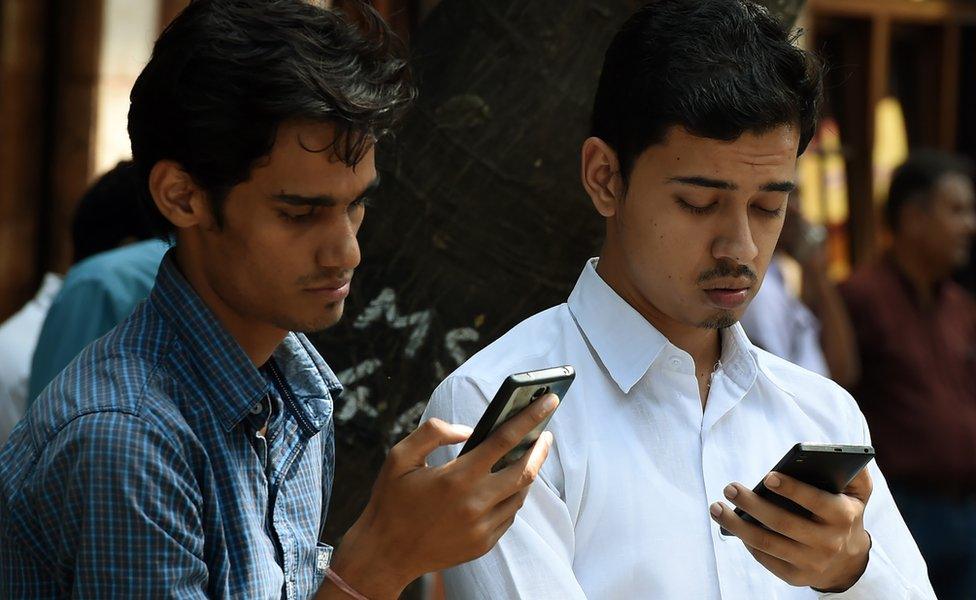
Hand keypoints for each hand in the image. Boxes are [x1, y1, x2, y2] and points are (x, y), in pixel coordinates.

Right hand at [322, 394, 558, 598]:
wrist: (384, 554)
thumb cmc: (391, 501)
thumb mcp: (400, 457)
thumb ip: (434, 433)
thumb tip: (468, 429)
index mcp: (456, 478)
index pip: (504, 440)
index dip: (529, 418)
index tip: (548, 401)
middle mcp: (474, 504)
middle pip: (525, 470)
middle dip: (540, 447)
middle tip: (546, 433)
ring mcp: (481, 528)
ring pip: (519, 495)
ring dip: (527, 473)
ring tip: (526, 457)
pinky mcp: (483, 544)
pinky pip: (508, 516)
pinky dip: (511, 497)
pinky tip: (505, 485)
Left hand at [709, 468, 872, 591]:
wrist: (849, 561)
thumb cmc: (844, 513)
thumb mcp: (858, 492)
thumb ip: (852, 469)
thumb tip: (821, 446)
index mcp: (843, 516)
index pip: (816, 501)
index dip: (793, 489)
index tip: (768, 476)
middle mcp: (828, 543)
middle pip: (783, 523)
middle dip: (752, 504)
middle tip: (729, 488)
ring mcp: (811, 563)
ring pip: (767, 543)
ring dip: (736, 525)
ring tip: (716, 508)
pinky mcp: (795, 577)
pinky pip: (765, 559)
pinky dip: (746, 542)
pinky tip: (732, 526)